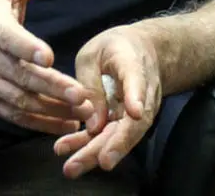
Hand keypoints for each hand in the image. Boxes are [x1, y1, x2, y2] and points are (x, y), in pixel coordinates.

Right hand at [0, 0, 94, 133]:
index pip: (9, 38)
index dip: (27, 47)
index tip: (49, 56)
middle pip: (21, 76)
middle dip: (51, 87)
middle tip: (81, 93)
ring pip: (21, 100)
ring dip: (51, 108)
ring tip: (83, 110)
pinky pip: (17, 116)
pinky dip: (41, 123)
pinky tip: (68, 123)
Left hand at [54, 25, 161, 177]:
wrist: (143, 51)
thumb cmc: (115, 48)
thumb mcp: (95, 53)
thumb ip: (91, 85)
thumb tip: (91, 125)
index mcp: (133, 64)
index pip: (137, 81)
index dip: (136, 96)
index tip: (136, 112)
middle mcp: (142, 93)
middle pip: (131, 122)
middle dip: (113, 144)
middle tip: (94, 161)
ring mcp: (138, 111)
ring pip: (123, 136)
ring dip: (99, 153)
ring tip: (73, 167)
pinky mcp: (128, 121)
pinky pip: (112, 136)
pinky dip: (92, 146)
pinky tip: (71, 154)